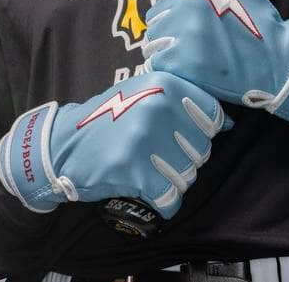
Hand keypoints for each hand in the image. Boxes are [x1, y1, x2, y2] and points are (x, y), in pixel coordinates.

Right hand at [0, 71, 231, 218]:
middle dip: (182, 161)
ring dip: (170, 182)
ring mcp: (145, 137)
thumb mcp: (143, 95)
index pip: (212, 118)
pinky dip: (162, 203)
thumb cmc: (107, 122)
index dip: (198, 135)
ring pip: (187, 176)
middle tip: (154, 158)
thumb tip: (228, 123)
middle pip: (201, 150)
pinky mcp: (133, 168)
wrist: (61, 147)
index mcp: (165, 84)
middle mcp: (158, 106)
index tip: (176, 139)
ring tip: (146, 172)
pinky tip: (146, 192)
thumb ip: (182, 103)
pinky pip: (169, 198)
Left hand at [143, 0, 288, 128]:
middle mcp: (187, 0)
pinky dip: (168, 67)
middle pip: (156, 16)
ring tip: (184, 57)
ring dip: (165, 49)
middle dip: (167, 29)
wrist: (277, 60)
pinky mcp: (177, 59)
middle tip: (184, 43)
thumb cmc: (259, 26)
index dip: (171, 8)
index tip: (180, 20)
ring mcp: (180, 30)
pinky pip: (158, 61)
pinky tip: (185, 69)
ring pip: (153, 39)